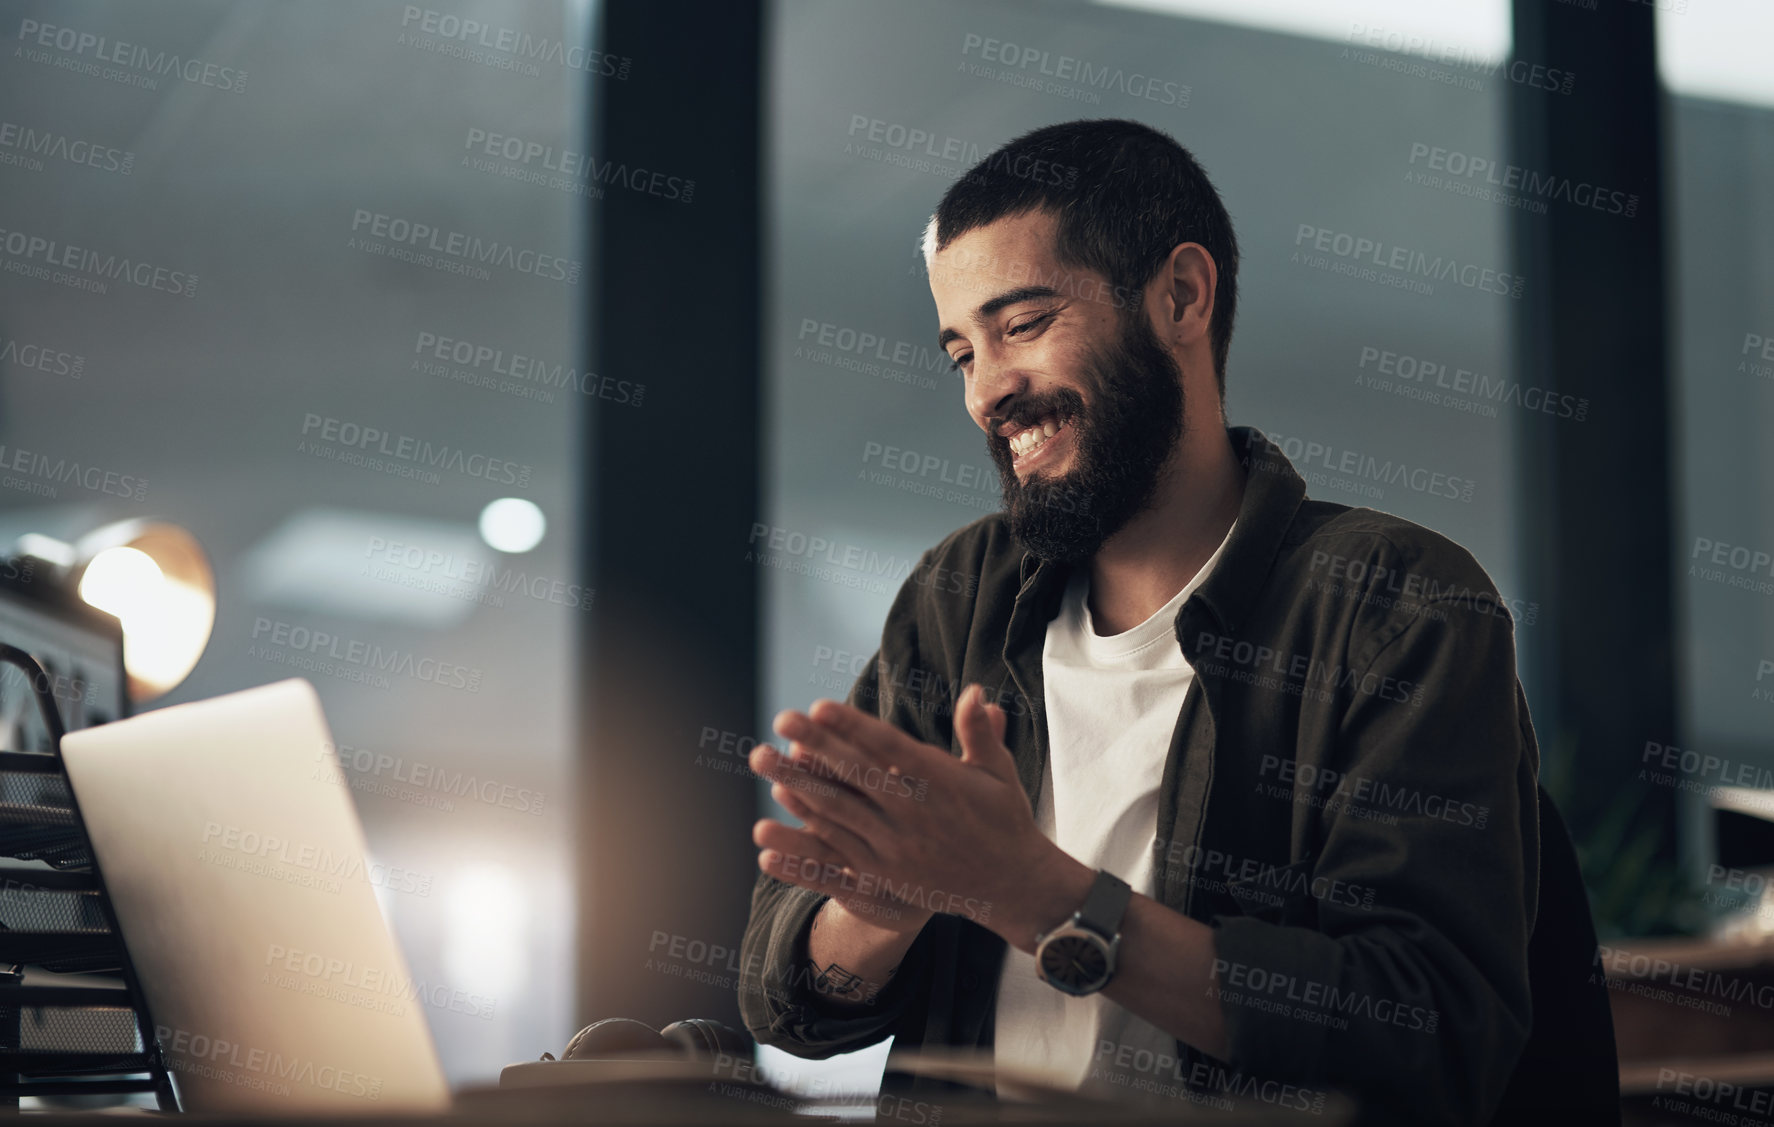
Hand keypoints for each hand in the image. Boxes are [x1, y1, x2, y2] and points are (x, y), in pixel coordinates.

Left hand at [750, 683, 1068, 942]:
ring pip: (836, 811)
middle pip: (854, 775)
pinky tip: (778, 811)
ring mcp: (895, 847)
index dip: (852, 727)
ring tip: (763, 758)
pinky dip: (804, 828)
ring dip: (796, 783)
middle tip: (781, 718)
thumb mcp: (997, 772)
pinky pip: (835, 847)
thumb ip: (980, 731)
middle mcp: (914, 815)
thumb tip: (974, 690)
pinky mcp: (883, 874)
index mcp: (941, 783)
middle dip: (815, 745)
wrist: (1012, 886)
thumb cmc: (1004, 819)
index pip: (887, 749)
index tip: (819, 706)